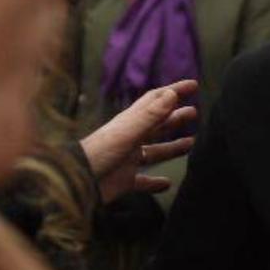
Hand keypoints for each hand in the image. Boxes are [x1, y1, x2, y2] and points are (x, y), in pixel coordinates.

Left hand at [79, 80, 197, 205]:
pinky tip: (168, 184)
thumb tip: (171, 93)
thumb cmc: (99, 154)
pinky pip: (143, 181)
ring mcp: (127, 160)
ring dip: (171, 147)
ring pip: (154, 151)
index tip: (193, 85)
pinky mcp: (124, 181)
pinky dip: (155, 182)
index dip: (173, 91)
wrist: (75, 183)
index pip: (155, 101)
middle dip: (174, 117)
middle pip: (157, 124)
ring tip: (191, 144)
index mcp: (130, 123)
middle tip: (194, 112)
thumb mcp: (127, 132)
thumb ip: (150, 115)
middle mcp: (130, 138)